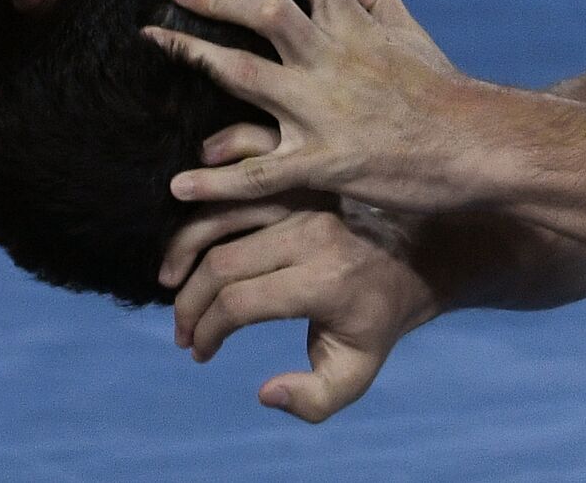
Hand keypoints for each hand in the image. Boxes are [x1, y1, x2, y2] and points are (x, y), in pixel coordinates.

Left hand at [143, 0, 495, 212]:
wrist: (478, 149)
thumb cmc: (446, 93)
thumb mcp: (417, 36)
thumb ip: (380, 3)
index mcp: (358, 28)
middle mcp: (335, 61)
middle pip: (266, 12)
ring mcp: (325, 112)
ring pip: (245, 77)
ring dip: (194, 57)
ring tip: (154, 42)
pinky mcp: (325, 163)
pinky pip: (259, 173)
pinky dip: (217, 181)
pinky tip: (179, 185)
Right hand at [161, 190, 438, 423]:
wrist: (416, 259)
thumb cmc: (377, 320)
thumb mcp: (357, 371)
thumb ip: (314, 401)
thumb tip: (265, 392)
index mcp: (325, 281)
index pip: (241, 303)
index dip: (207, 332)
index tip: (201, 352)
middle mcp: (313, 236)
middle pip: (223, 264)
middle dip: (189, 303)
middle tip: (181, 331)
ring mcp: (305, 203)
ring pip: (221, 218)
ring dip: (183, 251)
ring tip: (168, 285)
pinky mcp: (300, 185)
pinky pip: (238, 190)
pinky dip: (204, 212)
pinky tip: (189, 242)